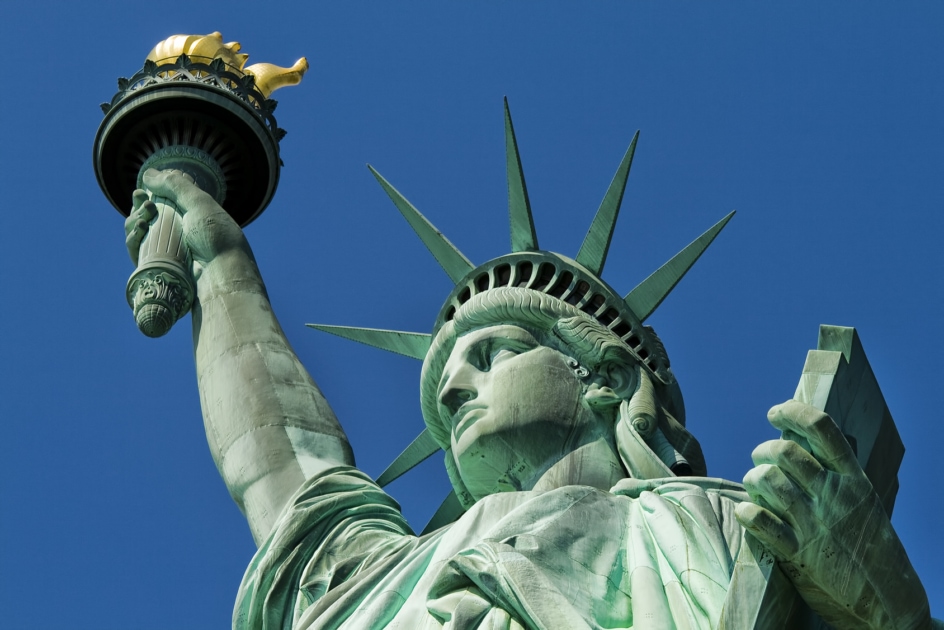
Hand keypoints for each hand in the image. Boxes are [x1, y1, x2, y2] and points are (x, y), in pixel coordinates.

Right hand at [124, 169, 246, 270]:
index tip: (143, 190)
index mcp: (190, 215)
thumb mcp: (199, 204)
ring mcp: (166, 249)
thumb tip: (148, 174)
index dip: (150, 193)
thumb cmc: (215, 237)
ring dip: (134, 219)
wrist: (221, 273)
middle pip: (146, 215)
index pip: (163, 201)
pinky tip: (139, 230)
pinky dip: (133, 238)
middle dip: (139, 205)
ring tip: (144, 217)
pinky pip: (137, 250)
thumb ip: (175, 185)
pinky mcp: (157, 266)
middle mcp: (178, 231)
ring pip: (139, 231)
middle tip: (145, 202)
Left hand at [735, 400, 930, 629]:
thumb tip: (796, 441)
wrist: (889, 600)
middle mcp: (834, 496)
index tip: (775, 414)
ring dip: (753, 479)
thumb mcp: (862, 502)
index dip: (793, 413)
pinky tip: (747, 512)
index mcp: (853, 479)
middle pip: (785, 451)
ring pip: (767, 480)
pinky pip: (760, 520)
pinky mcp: (798, 553)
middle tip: (761, 461)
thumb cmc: (868, 545)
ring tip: (756, 488)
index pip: (822, 428)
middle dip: (764, 451)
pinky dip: (747, 511)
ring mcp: (815, 524)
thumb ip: (833, 475)